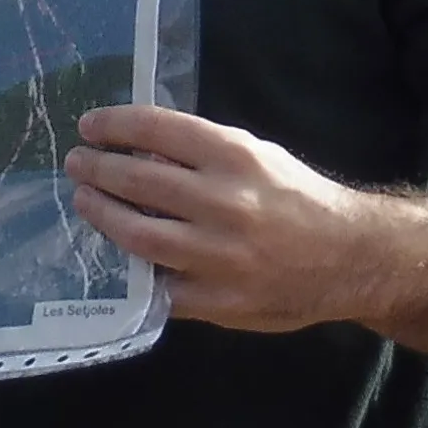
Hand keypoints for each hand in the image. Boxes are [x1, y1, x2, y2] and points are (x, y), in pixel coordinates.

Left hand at [64, 103, 408, 334]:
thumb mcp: (258, 156)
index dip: (114, 125)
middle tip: (77, 164)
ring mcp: (219, 257)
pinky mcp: (219, 302)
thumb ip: (203, 153)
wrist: (350, 258)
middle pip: (137, 181)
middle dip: (97, 169)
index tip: (89, 126)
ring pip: (137, 235)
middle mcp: (224, 203)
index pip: (156, 130)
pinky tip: (117, 258)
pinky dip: (134, 273)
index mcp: (235, 157)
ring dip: (102, 215)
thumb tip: (140, 146)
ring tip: (85, 202)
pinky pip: (160, 287)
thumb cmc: (297, 198)